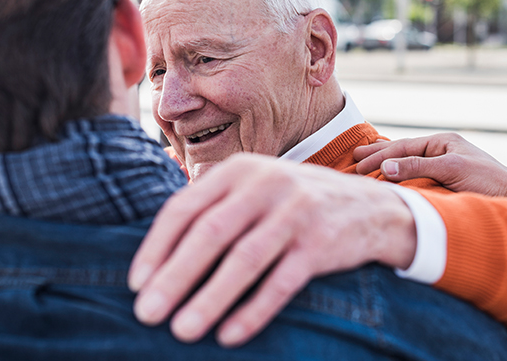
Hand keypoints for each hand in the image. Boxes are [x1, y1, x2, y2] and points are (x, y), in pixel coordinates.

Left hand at [128, 153, 415, 346]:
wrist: (369, 208)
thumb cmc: (294, 204)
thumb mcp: (255, 190)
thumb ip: (215, 208)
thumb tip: (160, 259)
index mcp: (239, 170)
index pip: (185, 207)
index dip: (157, 247)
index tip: (136, 284)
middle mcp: (265, 184)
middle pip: (210, 233)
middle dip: (174, 276)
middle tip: (147, 314)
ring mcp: (296, 212)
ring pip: (244, 259)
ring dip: (210, 298)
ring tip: (181, 331)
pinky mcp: (321, 243)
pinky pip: (281, 282)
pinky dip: (254, 310)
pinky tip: (230, 335)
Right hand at [353, 133, 506, 202]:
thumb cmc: (488, 181)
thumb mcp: (452, 169)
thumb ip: (418, 167)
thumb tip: (386, 167)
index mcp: (443, 142)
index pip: (404, 147)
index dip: (380, 156)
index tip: (359, 166)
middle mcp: (442, 151)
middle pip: (403, 151)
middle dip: (378, 155)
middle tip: (354, 159)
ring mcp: (444, 166)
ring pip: (408, 164)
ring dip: (386, 166)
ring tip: (365, 166)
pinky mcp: (447, 182)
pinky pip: (417, 177)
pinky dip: (400, 177)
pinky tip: (389, 180)